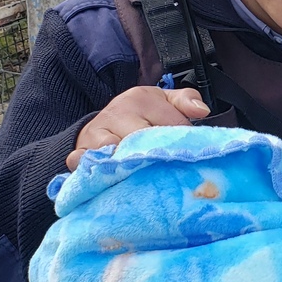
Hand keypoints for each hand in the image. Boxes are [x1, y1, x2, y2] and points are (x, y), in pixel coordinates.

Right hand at [67, 85, 208, 169]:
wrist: (100, 123)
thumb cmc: (138, 114)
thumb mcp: (163, 100)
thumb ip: (185, 101)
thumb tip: (201, 110)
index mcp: (139, 100)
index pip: (168, 124)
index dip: (180, 143)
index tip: (188, 157)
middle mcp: (116, 114)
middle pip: (141, 140)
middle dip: (156, 157)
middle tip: (169, 173)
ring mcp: (96, 135)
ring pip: (114, 153)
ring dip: (129, 168)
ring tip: (144, 181)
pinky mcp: (80, 153)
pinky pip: (83, 164)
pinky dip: (93, 173)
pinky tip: (109, 182)